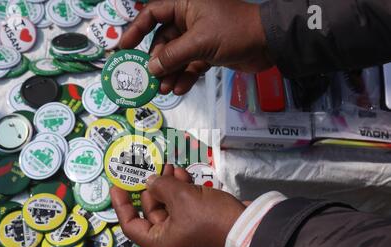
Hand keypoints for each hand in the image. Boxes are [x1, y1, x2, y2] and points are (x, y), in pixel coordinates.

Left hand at [110, 164, 245, 246]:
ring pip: (169, 206)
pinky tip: (183, 174)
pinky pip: (183, 207)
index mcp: (160, 243)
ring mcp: (185, 233)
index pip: (130, 225)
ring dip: (169, 185)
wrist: (248, 228)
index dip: (121, 204)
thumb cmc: (210, 217)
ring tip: (169, 166)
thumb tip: (149, 182)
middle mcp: (170, 241)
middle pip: (151, 211)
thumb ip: (160, 186)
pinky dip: (182, 191)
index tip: (117, 184)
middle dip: (153, 186)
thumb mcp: (182, 198)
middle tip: (155, 166)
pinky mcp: (198, 225)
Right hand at [120, 0, 272, 94]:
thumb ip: (173, 55)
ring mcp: (199, 37)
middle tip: (150, 80)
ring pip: (176, 56)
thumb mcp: (200, 42)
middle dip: (157, 62)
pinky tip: (179, 89)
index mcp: (185, 4)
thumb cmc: (234, 31)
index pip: (152, 14)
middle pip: (163, 41)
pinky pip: (190, 65)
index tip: (124, 48)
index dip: (136, 30)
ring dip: (169, 73)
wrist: (268, 43)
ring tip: (163, 90)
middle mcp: (189, 19)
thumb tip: (150, 68)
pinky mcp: (208, 53)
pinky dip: (185, 76)